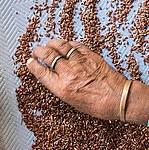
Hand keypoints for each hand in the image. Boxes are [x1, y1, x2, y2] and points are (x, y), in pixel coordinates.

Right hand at [25, 39, 148, 123]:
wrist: (119, 99)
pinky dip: (67, 43)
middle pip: (48, 55)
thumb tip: (52, 77)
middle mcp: (69, 73)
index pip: (41, 72)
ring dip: (51, 44)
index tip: (29, 62)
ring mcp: (80, 62)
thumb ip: (61, 88)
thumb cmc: (98, 105)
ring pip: (60, 46)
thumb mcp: (73, 102)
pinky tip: (65, 45)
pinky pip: (75, 45)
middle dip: (38, 51)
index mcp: (62, 88)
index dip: (33, 65)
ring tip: (48, 45)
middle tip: (36, 51)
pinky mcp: (90, 55)